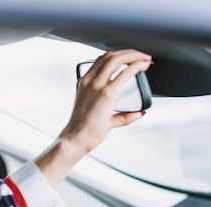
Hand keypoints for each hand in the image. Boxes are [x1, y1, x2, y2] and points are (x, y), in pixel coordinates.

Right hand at [35, 49, 152, 187]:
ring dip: (134, 55)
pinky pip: (125, 72)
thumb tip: (140, 113)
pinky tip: (144, 66)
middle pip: (109, 55)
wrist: (76, 139)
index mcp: (83, 83)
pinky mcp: (107, 93)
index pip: (100, 60)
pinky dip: (137, 66)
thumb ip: (122, 115)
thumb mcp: (102, 117)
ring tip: (145, 59)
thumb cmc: (85, 131)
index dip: (118, 55)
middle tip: (142, 56)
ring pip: (116, 59)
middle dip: (128, 52)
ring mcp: (96, 86)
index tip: (131, 58)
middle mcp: (88, 81)